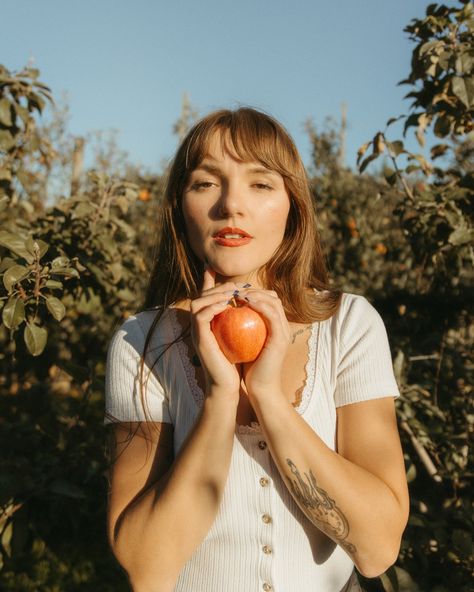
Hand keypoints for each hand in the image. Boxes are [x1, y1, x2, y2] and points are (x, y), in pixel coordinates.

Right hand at [189, 267, 241, 403]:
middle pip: (201, 295)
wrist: (227, 386)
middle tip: (239, 285)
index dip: (206, 279)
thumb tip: (257, 303)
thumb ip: (242, 320)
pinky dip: (213, 307)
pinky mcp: (198, 338)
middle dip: (219, 285)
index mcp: (206, 322)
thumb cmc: (237, 364)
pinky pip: (201, 316)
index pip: (204, 296)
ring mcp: (195, 331)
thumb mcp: (240, 337)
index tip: (212, 265)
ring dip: (216, 293)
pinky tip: (228, 305)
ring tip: (234, 292)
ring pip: (198, 302)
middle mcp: (198, 324)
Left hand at [240, 288, 290, 400]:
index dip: (252, 292)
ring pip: (273, 301)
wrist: (260, 389)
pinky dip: (259, 305)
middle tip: (234, 288)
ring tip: (237, 292)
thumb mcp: (243, 344)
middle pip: (272, 296)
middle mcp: (283, 326)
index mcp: (275, 327)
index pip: (267, 300)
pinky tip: (244, 303)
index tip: (232, 292)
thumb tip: (222, 316)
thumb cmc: (249, 369)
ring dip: (255, 293)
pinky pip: (272, 315)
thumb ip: (239, 330)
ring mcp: (284, 331)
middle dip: (253, 289)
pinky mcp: (281, 338)